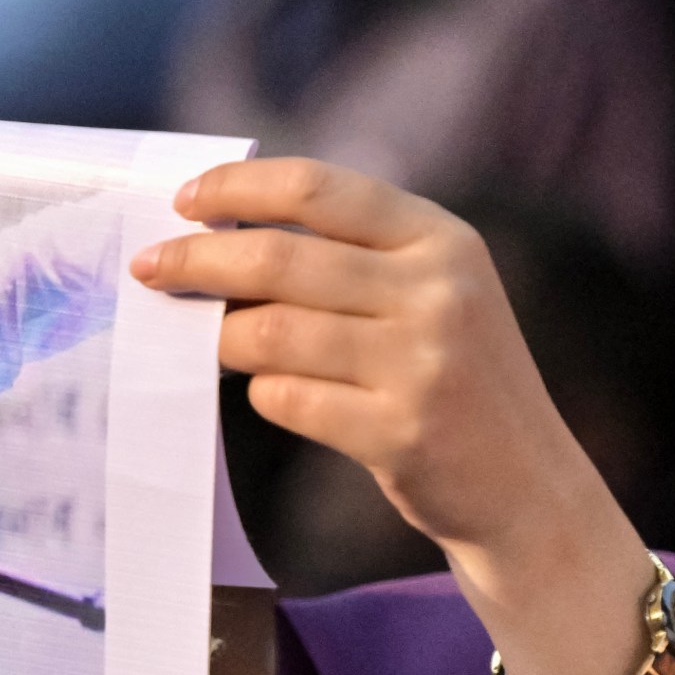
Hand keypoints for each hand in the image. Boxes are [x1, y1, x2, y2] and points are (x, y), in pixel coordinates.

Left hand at [131, 158, 597, 566]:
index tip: (183, 202)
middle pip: (279, 257)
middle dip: (198, 261)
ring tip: (212, 345)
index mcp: (442, 238)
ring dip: (224, 338)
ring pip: (271, 332)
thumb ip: (353, 257)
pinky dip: (265, 393)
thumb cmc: (453, 379)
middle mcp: (438, 290)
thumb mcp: (433, 293)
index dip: (238, 188)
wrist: (525, 487)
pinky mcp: (399, 430)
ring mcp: (422, 362)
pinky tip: (278, 394)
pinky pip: (287, 398)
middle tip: (148, 270)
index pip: (318, 188)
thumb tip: (220, 235)